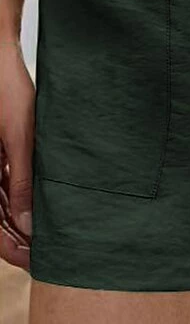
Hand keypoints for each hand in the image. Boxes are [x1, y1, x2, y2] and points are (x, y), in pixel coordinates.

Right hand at [0, 41, 33, 269]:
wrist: (1, 60)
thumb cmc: (7, 91)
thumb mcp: (20, 138)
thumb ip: (22, 182)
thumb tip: (29, 225)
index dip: (11, 249)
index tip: (36, 262)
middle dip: (18, 241)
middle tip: (49, 256)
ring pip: (0, 206)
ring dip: (20, 225)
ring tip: (50, 238)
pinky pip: (4, 187)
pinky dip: (18, 203)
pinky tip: (39, 212)